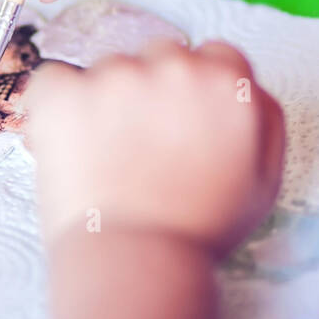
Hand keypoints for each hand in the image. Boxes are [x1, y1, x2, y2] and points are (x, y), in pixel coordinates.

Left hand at [23, 41, 285, 256]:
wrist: (136, 262)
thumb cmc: (200, 230)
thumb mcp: (263, 179)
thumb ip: (264, 118)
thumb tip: (248, 86)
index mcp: (228, 83)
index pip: (215, 57)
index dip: (197, 92)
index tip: (182, 123)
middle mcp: (176, 65)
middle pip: (162, 55)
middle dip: (153, 91)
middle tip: (143, 146)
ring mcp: (115, 74)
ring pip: (109, 69)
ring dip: (106, 99)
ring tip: (106, 159)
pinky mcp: (65, 90)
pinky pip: (54, 79)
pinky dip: (56, 105)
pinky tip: (69, 144)